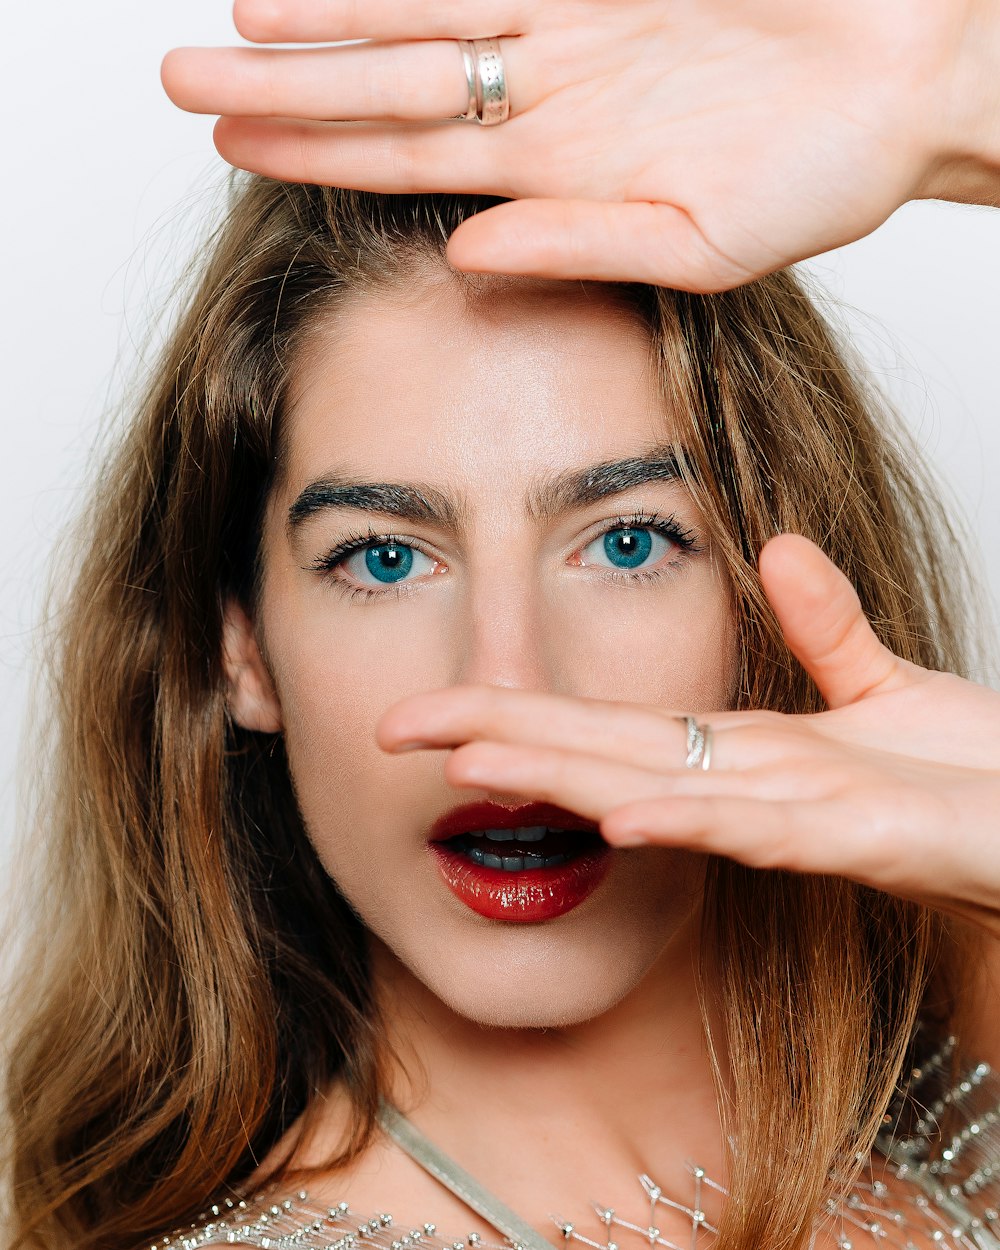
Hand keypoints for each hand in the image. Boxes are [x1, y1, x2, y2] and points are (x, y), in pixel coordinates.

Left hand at [161, 0, 999, 291]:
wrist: (906, 81)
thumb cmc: (828, 175)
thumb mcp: (701, 247)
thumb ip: (581, 248)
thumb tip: (468, 259)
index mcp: (563, 172)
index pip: (410, 163)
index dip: (319, 155)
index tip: (234, 150)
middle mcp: (550, 98)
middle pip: (390, 88)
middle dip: (287, 88)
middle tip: (183, 81)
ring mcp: (573, 31)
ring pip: (422, 15)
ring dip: (327, 20)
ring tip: (234, 17)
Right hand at [376, 534, 999, 937]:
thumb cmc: (976, 779)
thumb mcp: (892, 686)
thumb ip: (826, 625)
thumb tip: (777, 545)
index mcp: (751, 756)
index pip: (612, 731)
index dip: (525, 718)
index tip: (444, 708)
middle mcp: (755, 792)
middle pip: (605, 760)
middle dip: (502, 745)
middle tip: (400, 731)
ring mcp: (799, 819)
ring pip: (656, 795)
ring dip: (562, 782)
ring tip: (475, 765)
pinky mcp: (860, 840)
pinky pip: (757, 830)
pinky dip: (683, 823)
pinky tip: (618, 820)